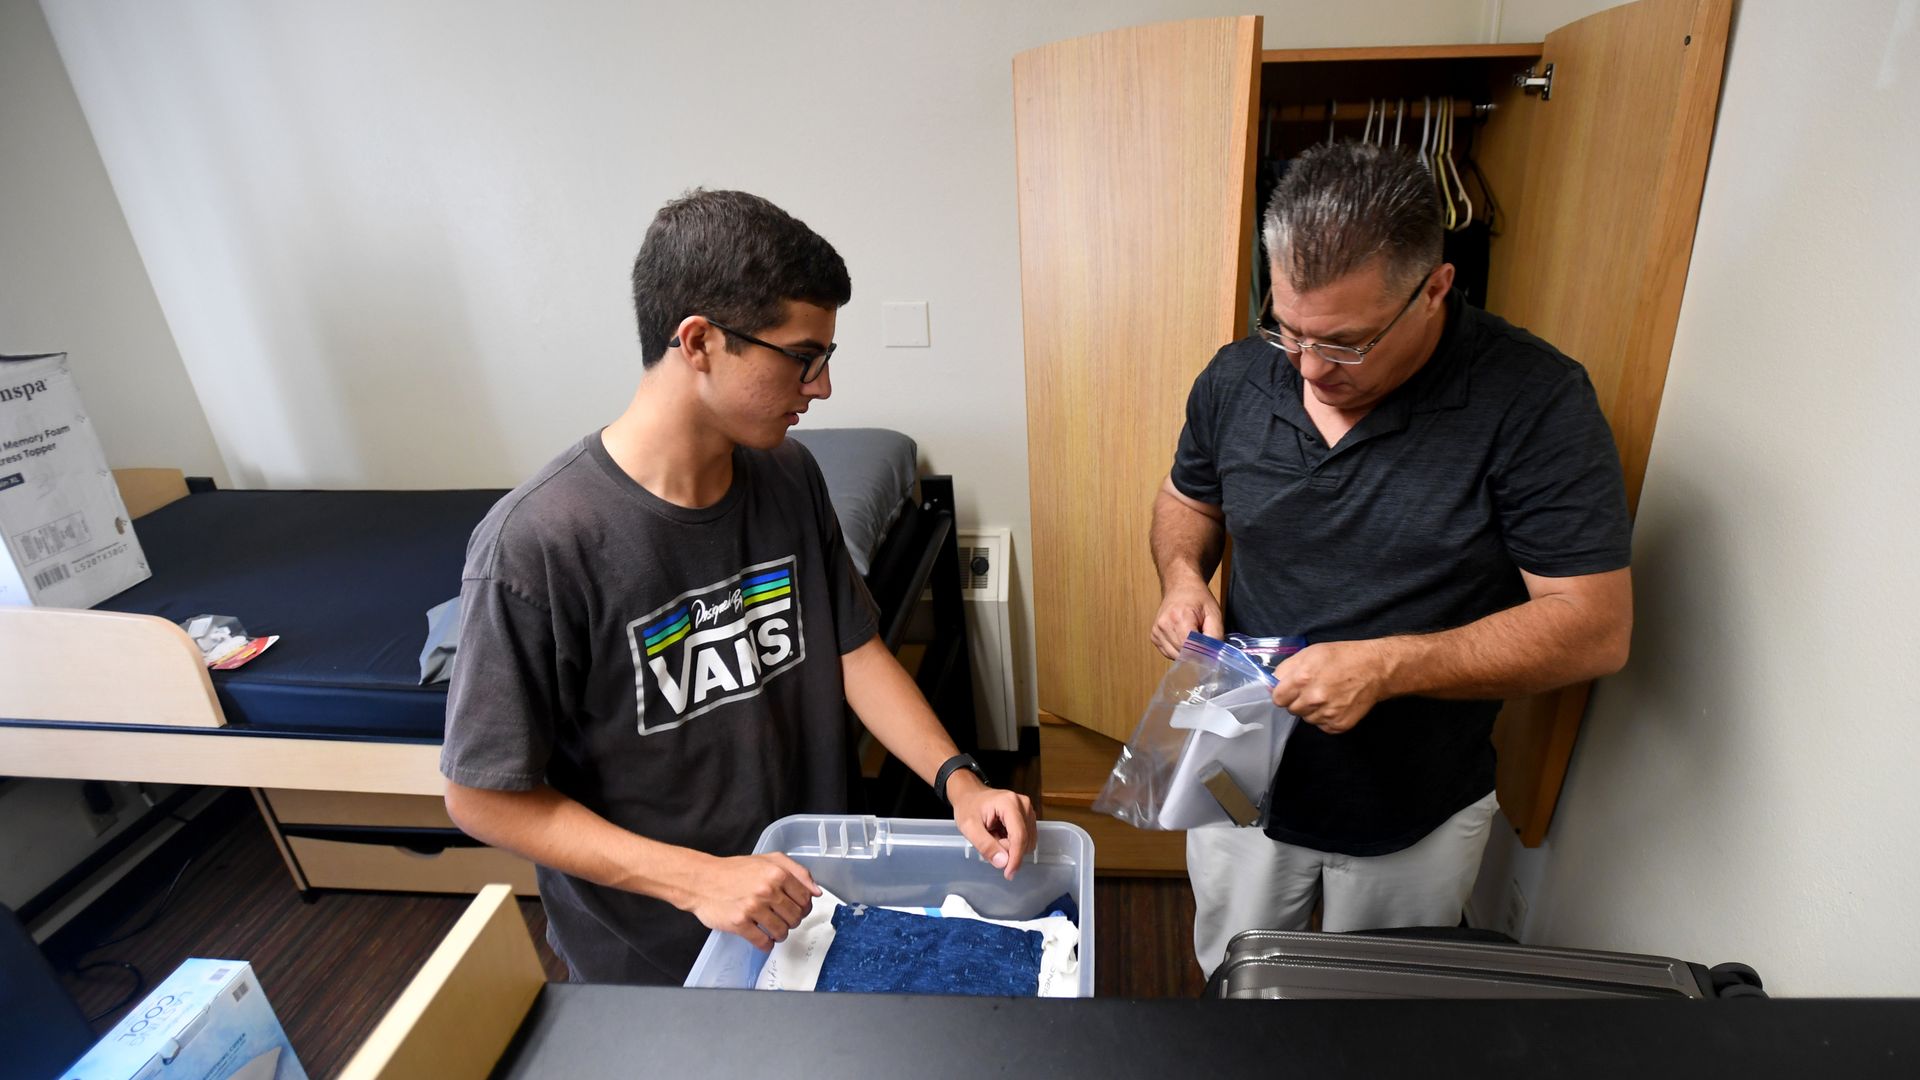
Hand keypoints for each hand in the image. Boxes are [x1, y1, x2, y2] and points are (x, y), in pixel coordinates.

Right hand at [686, 852, 821, 950]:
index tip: (795, 908)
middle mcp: (767, 889)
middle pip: (796, 917)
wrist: (701, 880)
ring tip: (771, 928)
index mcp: (777, 873)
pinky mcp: (739, 923)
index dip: (803, 906)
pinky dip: (766, 944)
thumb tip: (817, 891)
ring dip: (779, 934)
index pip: (806, 898)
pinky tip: (761, 937)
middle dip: (791, 921)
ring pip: (782, 931)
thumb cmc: (734, 871)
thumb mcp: (768, 860)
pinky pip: (763, 942)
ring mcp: (753, 907)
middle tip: (781, 918)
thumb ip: (797, 871)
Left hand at [949, 776, 1035, 879]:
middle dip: (1008, 849)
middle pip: (1024, 840)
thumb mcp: (969, 827)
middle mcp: (1024, 805)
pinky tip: (1000, 835)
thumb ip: (985, 845)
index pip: (1019, 836)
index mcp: (1009, 803)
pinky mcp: (1028, 815)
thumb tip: (1004, 863)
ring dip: (1010, 846)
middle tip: (988, 841)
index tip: (1009, 874)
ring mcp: (1028, 809)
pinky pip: (1026, 838)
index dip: (1015, 858)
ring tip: (994, 836)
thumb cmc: (968, 807)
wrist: (969, 794)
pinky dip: (1013, 842)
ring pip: (1027, 841)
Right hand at [1151, 581, 1223, 658]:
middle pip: (1183, 654)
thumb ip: (1215, 636)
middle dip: (1196, 653)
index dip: (1203, 654)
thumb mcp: (1214, 613)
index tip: (1211, 652)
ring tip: (1192, 637)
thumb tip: (1213, 656)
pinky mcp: (1154, 636)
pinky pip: (1169, 653)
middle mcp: (1165, 625)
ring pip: (1175, 657)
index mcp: (1179, 617)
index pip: (1191, 649)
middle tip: (1203, 641)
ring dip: (1187, 653)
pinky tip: (1183, 638)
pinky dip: (1178, 651)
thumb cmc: (1197, 598)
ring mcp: (1157, 631)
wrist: (1181, 587)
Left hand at [1270, 640, 1390, 733]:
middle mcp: (1313, 699)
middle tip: (1313, 689)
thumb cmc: (1341, 657)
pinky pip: (1322, 726)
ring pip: (1306, 718)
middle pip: (1291, 710)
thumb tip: (1272, 685)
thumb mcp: (1309, 653)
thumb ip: (1286, 669)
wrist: (1375, 669)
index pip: (1277, 698)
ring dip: (1312, 710)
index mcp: (1302, 678)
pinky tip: (1336, 704)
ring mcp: (1327, 714)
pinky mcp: (1338, 725)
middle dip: (1298, 700)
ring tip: (1327, 695)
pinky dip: (1326, 718)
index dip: (1283, 693)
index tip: (1291, 689)